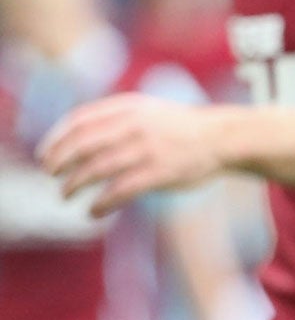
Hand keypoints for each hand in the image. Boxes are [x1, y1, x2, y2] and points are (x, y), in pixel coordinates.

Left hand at [38, 95, 230, 215]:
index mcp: (130, 107)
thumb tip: (73, 137)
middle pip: (82, 144)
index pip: (79, 120)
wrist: (223, 138)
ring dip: (74, 185)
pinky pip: (120, 191)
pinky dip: (100, 204)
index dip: (56, 139)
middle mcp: (136, 125)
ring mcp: (148, 149)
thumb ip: (115, 117)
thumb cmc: (181, 128)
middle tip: (52, 176)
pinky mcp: (160, 173)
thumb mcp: (148, 110)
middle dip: (60, 163)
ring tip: (65, 195)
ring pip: (96, 169)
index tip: (45, 156)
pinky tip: (92, 212)